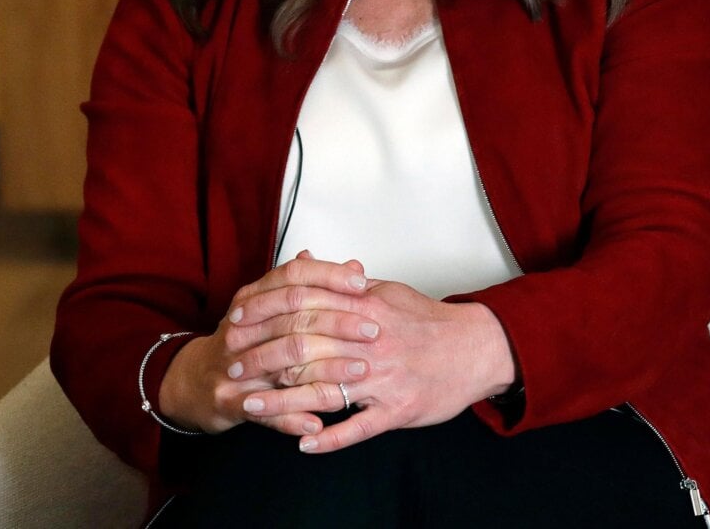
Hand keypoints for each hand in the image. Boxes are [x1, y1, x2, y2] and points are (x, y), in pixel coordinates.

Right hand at [158, 251, 375, 436]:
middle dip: (339, 323)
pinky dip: (293, 418)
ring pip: (285, 362)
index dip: (329, 277)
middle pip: (295, 317)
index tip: (364, 285)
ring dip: (326, 369)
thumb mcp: (276, 309)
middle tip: (374, 330)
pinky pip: (265, 410)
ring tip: (360, 372)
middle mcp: (241, 326)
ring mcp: (232, 364)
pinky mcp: (228, 400)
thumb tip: (354, 268)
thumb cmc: (248, 342)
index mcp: (254, 298)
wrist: (197, 382)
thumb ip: (315, 290)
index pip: (294, 276)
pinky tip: (320, 422)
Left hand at [236, 278, 516, 453]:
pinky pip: (359, 427)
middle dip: (263, 361)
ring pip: (324, 392)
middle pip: (306, 351)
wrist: (478, 348)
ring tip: (251, 408)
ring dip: (283, 402)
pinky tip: (305, 444)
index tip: (236, 325)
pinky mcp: (399, 409)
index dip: (266, 317)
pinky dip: (330, 439)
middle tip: (232, 370)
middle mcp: (372, 343)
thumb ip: (348, 283)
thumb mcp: (389, 292)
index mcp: (367, 309)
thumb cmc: (430, 322)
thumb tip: (312, 265)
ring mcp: (384, 379)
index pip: (305, 310)